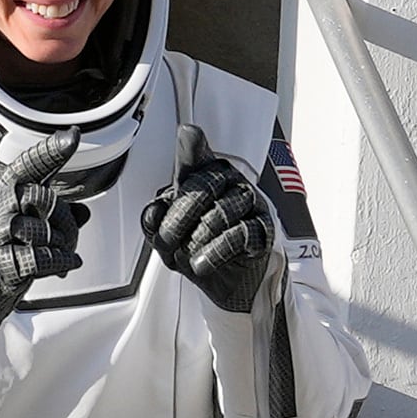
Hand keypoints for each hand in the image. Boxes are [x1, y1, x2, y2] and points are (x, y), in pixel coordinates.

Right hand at [0, 127, 110, 342]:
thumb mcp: (25, 226)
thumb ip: (55, 216)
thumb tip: (84, 212)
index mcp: (3, 193)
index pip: (28, 166)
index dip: (50, 151)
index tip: (72, 136)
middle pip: (43, 198)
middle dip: (65, 219)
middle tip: (69, 235)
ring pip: (44, 229)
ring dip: (63, 244)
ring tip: (63, 254)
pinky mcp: (2, 263)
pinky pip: (42, 257)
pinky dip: (61, 260)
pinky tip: (65, 264)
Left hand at [142, 125, 280, 315]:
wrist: (229, 284)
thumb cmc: (200, 249)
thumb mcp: (169, 238)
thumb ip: (156, 222)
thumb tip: (153, 211)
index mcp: (204, 177)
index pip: (197, 156)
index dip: (192, 146)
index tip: (187, 133)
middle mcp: (229, 183)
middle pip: (204, 185)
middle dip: (179, 217)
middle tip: (167, 240)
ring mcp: (249, 204)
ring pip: (222, 211)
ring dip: (197, 239)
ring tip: (188, 257)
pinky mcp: (263, 229)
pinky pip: (240, 234)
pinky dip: (216, 251)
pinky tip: (203, 262)